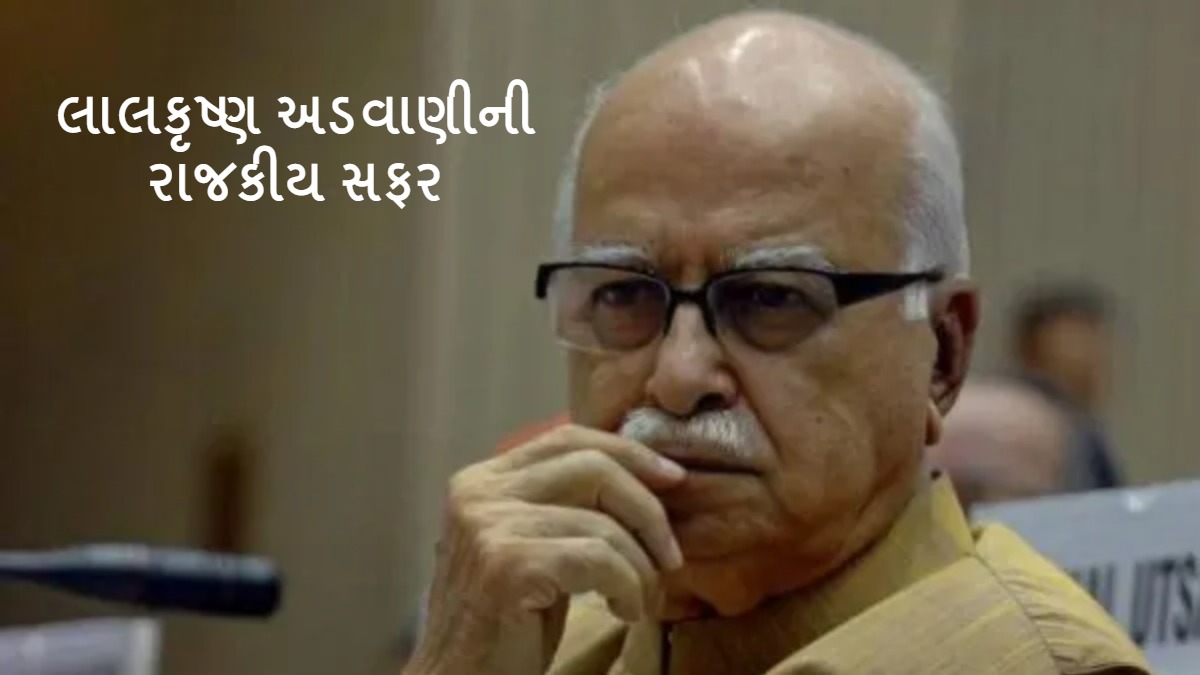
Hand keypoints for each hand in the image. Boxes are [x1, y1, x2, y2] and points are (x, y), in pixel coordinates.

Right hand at [405, 424, 685, 674]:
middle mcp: (478, 492)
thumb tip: (648, 475)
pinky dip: (628, 586)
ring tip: (640, 599)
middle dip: (647, 508)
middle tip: (670, 556)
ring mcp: (488, 526)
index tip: (672, 478)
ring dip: (640, 566)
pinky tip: (624, 612)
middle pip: (592, 465)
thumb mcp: (535, 549)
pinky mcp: (507, 565)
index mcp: (482, 480)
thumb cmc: (506, 625)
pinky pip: (599, 558)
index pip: (567, 438)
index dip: (628, 452)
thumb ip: (567, 506)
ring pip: (603, 521)